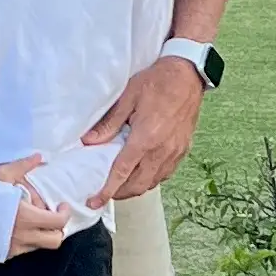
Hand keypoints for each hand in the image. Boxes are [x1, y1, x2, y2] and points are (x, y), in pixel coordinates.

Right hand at [0, 154, 70, 258]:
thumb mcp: (2, 175)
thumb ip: (23, 166)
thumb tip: (39, 157)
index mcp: (27, 217)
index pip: (58, 222)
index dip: (65, 213)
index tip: (61, 205)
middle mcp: (24, 236)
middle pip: (55, 240)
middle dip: (57, 228)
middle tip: (50, 216)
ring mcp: (15, 247)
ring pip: (41, 246)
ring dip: (42, 234)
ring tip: (33, 220)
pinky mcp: (6, 253)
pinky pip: (26, 250)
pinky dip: (28, 240)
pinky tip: (19, 227)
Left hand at [81, 56, 205, 206]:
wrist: (187, 75)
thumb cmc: (156, 82)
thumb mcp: (127, 98)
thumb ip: (109, 124)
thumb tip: (89, 142)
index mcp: (145, 139)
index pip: (121, 173)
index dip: (106, 190)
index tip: (94, 201)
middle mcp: (162, 151)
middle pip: (138, 185)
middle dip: (119, 193)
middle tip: (105, 192)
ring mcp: (175, 152)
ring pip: (153, 182)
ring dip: (136, 188)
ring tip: (121, 184)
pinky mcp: (183, 150)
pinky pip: (165, 173)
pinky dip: (151, 179)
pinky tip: (142, 172)